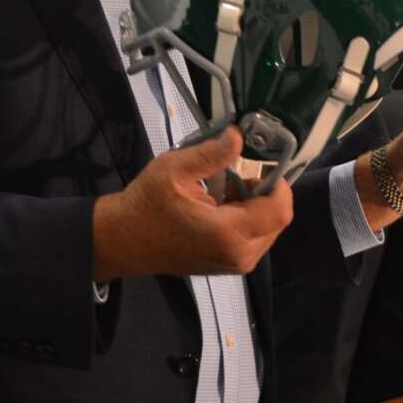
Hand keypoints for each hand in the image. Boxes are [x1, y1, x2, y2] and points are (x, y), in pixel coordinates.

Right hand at [91, 127, 292, 281]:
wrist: (123, 241)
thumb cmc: (146, 205)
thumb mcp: (174, 170)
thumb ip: (211, 154)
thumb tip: (238, 137)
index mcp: (228, 234)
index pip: (280, 210)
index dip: (278, 184)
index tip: (260, 165)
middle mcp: (239, 255)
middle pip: (277, 220)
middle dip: (265, 194)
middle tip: (237, 176)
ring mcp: (234, 264)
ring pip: (268, 230)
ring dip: (255, 206)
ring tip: (224, 191)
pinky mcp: (228, 266)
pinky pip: (254, 239)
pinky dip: (246, 219)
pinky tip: (220, 207)